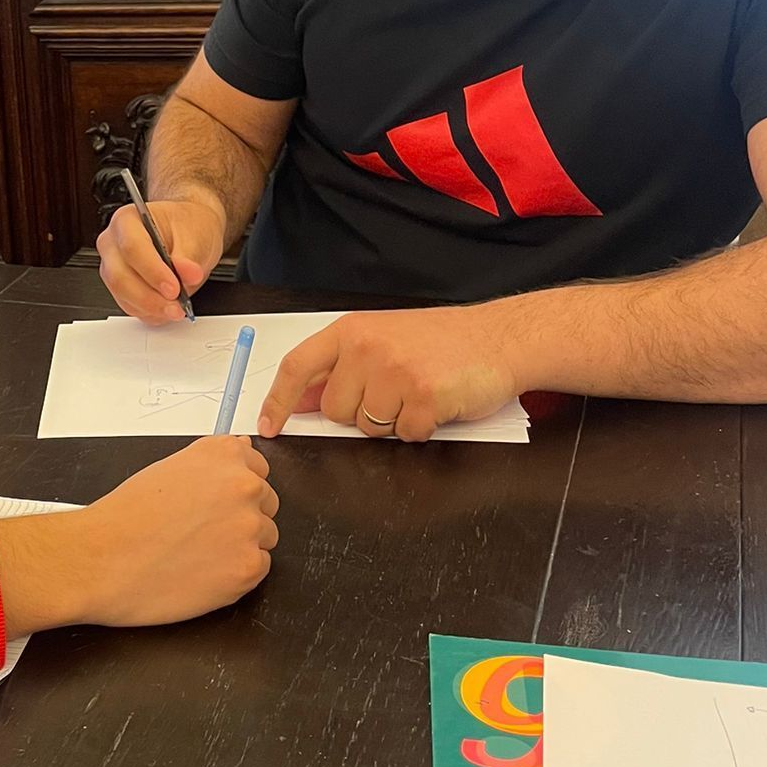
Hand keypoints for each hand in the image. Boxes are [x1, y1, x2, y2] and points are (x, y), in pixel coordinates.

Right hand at [0, 436, 277, 634]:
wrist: (101, 560)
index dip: (234, 489)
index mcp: (223, 455)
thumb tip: (240, 452)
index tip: (216, 502)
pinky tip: (200, 571)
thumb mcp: (168, 469)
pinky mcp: (249, 567)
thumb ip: (211, 464)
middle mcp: (243, 484)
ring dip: (239, 546)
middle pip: (267, 503)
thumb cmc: (124, 519)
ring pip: (264, 537)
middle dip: (240, 518)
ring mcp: (250, 527)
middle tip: (200, 532)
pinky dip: (234, 574)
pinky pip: (258, 569)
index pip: (258, 467)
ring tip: (195, 552)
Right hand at [97, 196, 225, 322]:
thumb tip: (186, 273)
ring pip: (122, 295)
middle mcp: (113, 243)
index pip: (132, 248)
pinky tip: (167, 307)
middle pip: (120, 276)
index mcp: (127, 220)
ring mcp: (112, 267)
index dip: (152, 272)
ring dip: (151, 307)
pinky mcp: (119, 288)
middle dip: (150, 297)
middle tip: (176, 304)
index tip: (174, 288)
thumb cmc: (186, 226)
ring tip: (177, 308)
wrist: (188, 233)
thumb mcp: (196, 235)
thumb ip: (189, 257)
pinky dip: (150, 312)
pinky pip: (129, 306)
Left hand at [255, 303, 525, 440]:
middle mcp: (367, 348)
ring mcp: (395, 371)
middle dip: (360, 413)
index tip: (268, 426)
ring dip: (393, 422)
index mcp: (351, 331)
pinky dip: (421, 428)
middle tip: (394, 391)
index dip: (278, 401)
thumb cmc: (441, 341)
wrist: (499, 337)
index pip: (297, 367)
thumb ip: (339, 367)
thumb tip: (298, 400)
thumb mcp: (382, 339)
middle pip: (335, 410)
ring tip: (418, 392)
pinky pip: (405, 435)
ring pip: (368, 428)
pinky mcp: (424, 396)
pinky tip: (437, 404)